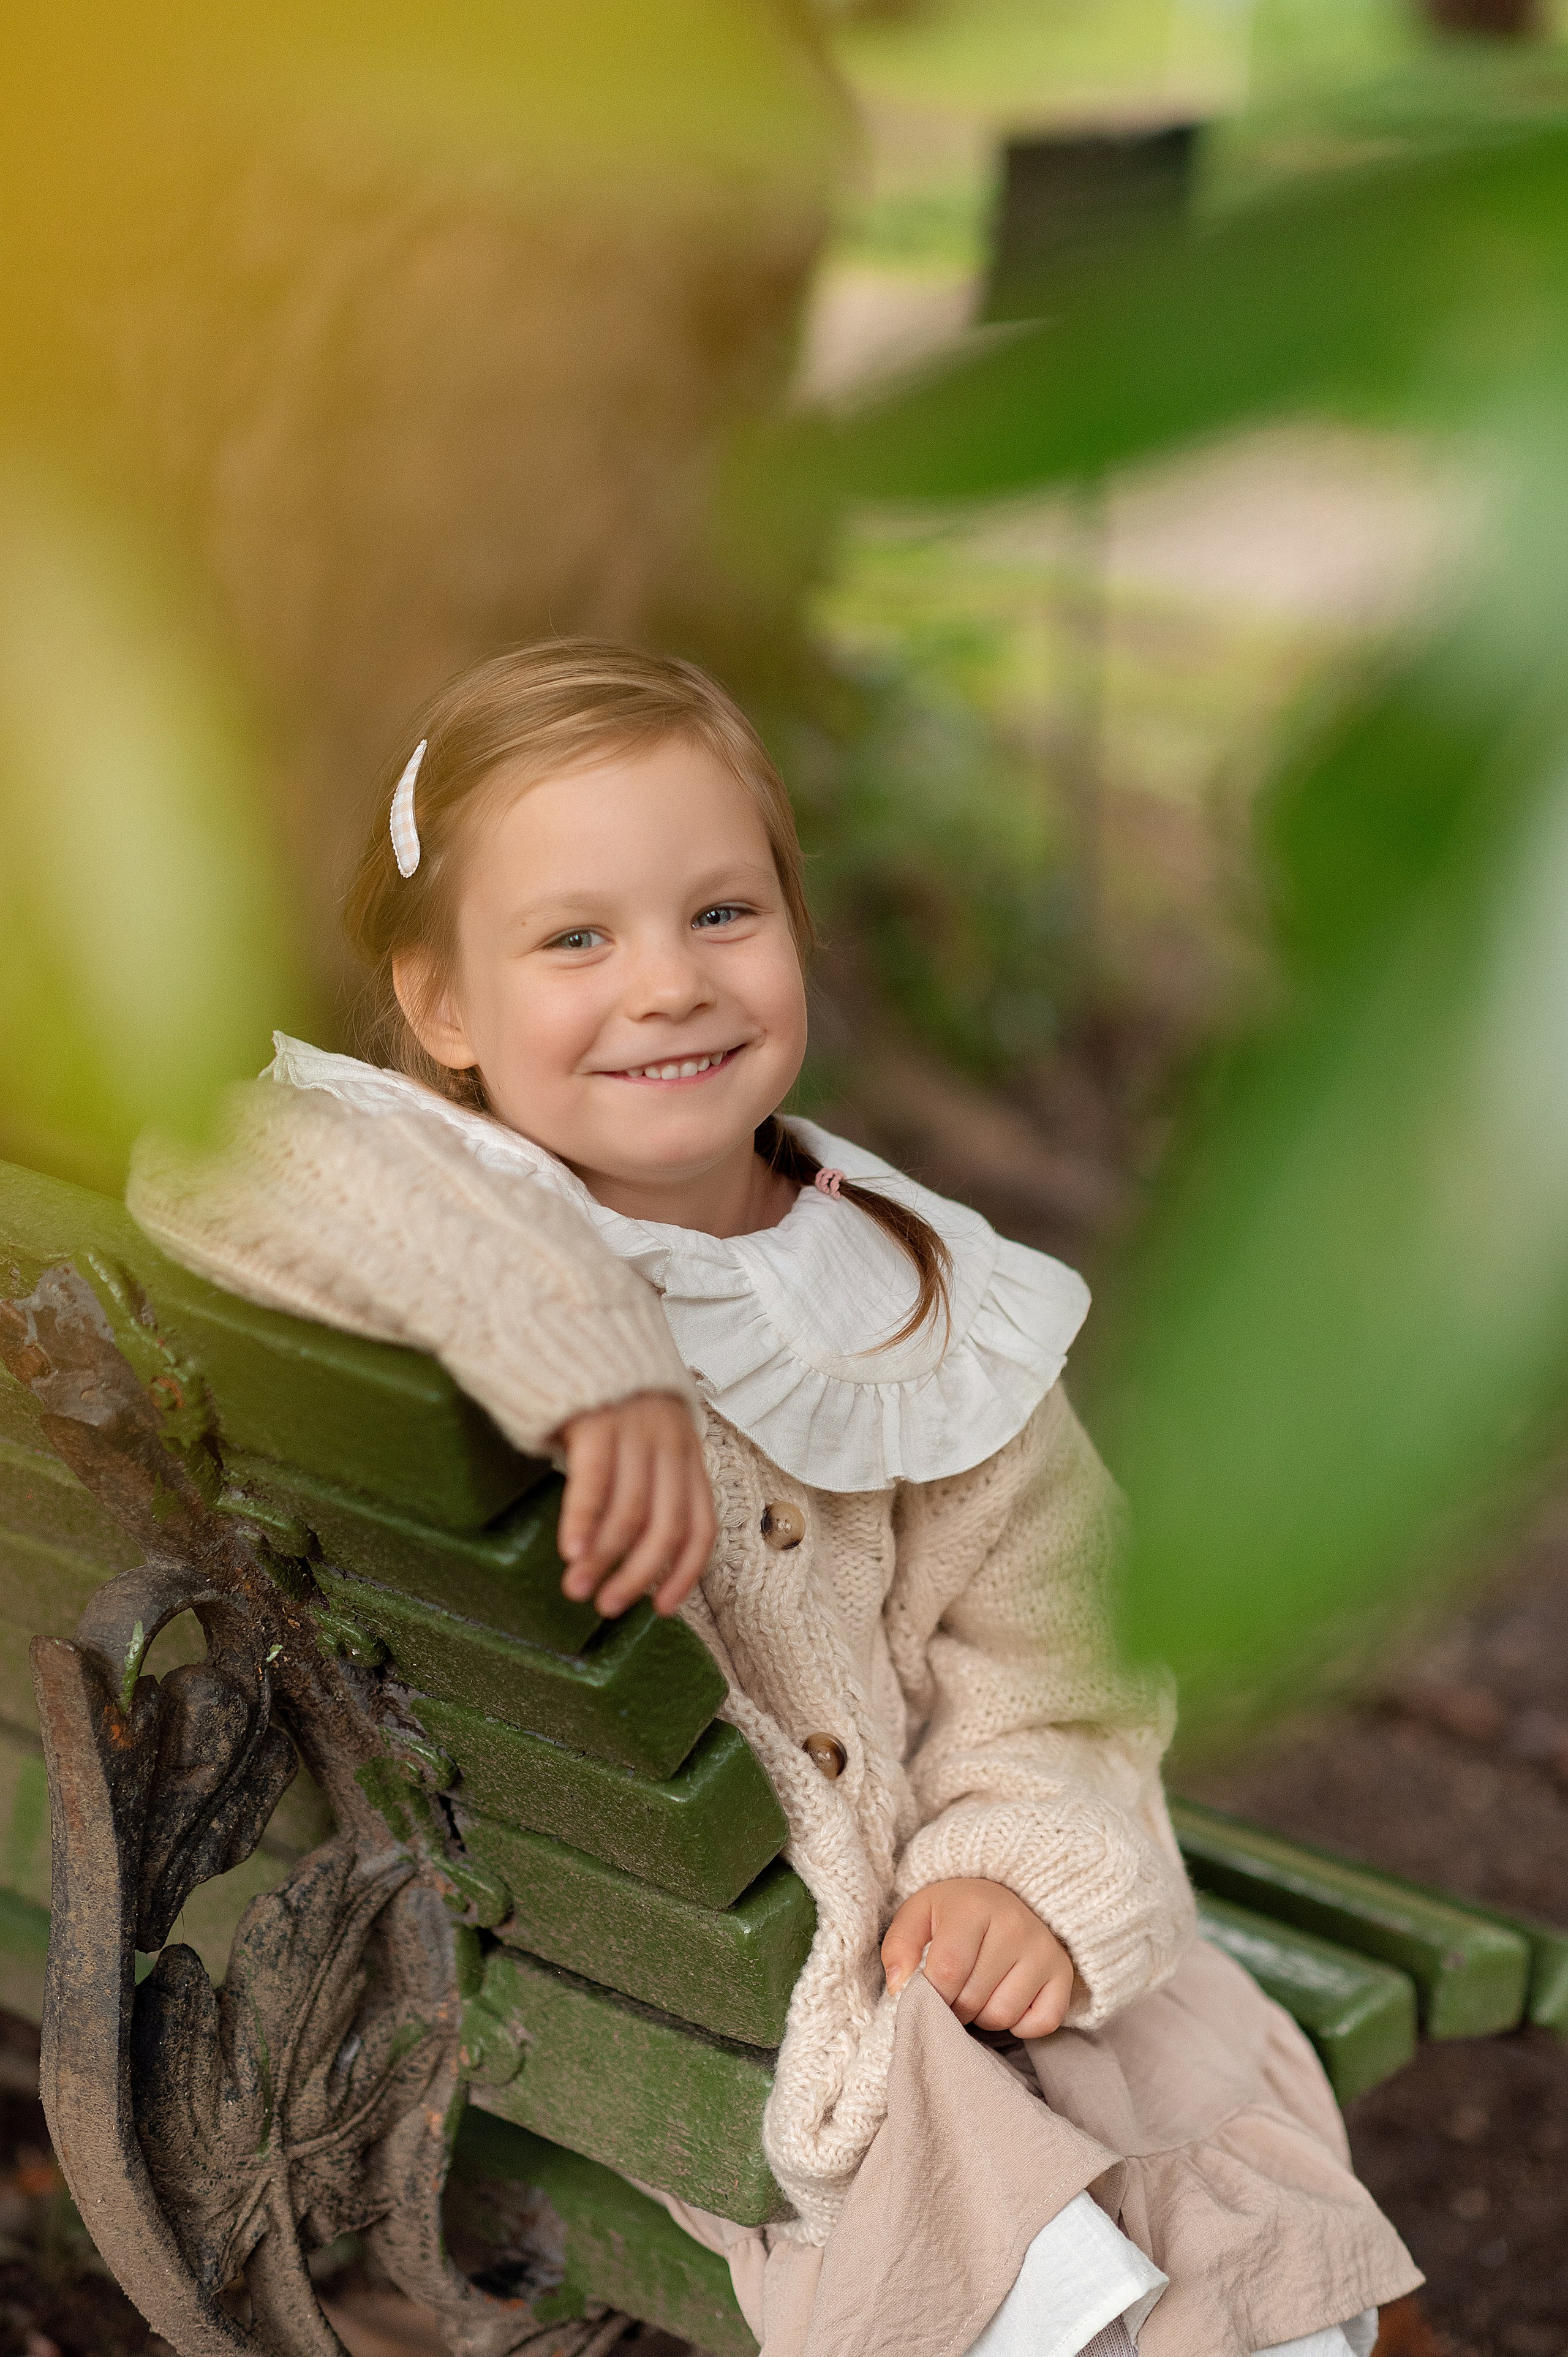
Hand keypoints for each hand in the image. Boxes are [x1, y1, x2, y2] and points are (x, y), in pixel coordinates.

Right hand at [555, 1393, 715, 1618]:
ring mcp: (635, 1429)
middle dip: (639, 1575)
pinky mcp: (598, 1418)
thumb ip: (643, 1476)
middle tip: (609, 1608)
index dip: (685, 1572)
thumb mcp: (641, 1433)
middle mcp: (669, 1442)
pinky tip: (569, 1551)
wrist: (577, 1320)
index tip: (662, 1609)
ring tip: (578, 1589)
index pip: (701, 1524)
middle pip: (666, 1526)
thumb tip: (623, 1544)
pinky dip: (583, 1522)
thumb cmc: (605, 1391)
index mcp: (686, 1450)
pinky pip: (595, 1482)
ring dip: (603, 1559)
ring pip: (630, 1512)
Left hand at [881, 1877, 1074, 2037]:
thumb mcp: (917, 1917)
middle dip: (954, 2007)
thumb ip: (899, 1949)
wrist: (1002, 1894)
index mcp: (973, 1906)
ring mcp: (1043, 1949)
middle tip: (952, 1991)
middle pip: (973, 1999)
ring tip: (977, 1992)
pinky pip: (1042, 2023)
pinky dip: (1021, 2024)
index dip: (931, 1996)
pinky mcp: (1063, 1973)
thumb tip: (899, 1989)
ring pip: (1003, 2015)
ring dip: (983, 2016)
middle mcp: (1014, 1924)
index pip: (947, 1973)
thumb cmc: (952, 1912)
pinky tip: (1007, 1999)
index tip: (926, 1995)